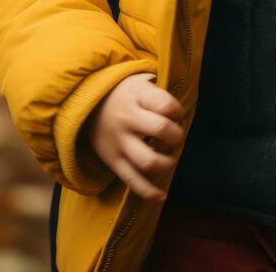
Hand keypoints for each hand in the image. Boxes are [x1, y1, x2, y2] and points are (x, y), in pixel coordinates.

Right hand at [84, 72, 184, 200]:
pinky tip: (162, 195)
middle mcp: (127, 118)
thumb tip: (186, 102)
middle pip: (160, 129)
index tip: (176, 112)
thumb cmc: (126, 94)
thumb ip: (161, 90)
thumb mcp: (140, 80)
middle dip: (176, 135)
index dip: (177, 110)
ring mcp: (119, 142)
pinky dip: (149, 192)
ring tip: (170, 158)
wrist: (88, 107)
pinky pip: (132, 180)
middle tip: (175, 136)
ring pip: (148, 161)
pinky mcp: (113, 161)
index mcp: (136, 95)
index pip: (164, 103)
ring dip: (167, 163)